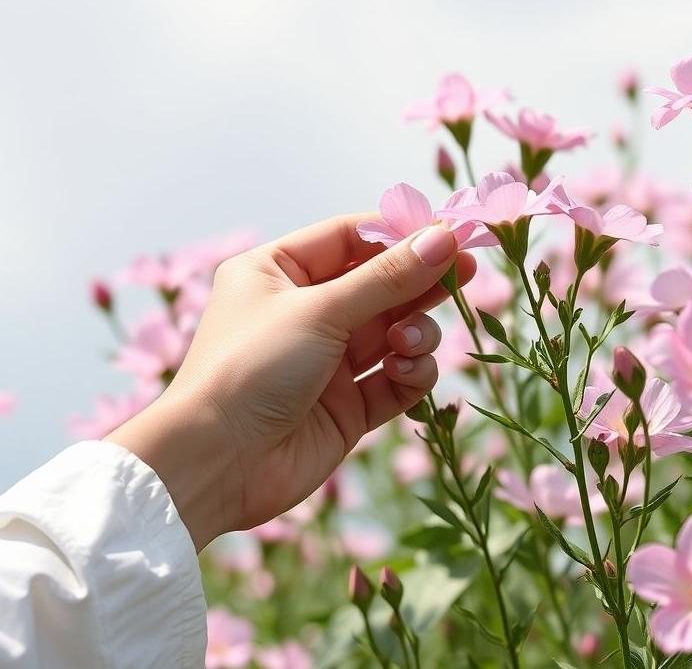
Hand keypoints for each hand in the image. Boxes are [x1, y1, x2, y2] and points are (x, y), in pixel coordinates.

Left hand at [108, 216, 475, 549]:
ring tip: (406, 341)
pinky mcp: (347, 406)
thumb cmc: (249, 370)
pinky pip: (395, 378)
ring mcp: (327, 361)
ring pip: (393, 331)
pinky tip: (406, 371)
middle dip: (420, 280)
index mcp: (278, 272)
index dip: (400, 234)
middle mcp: (304, 312)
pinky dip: (410, 372)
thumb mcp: (320, 311)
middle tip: (467, 271)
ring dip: (413, 331)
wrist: (214, 467)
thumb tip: (444, 239)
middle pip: (380, 284)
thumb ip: (388, 278)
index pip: (350, 237)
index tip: (448, 232)